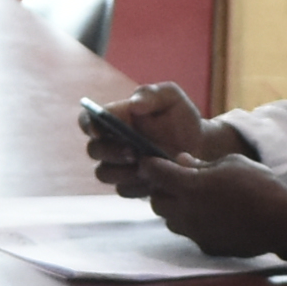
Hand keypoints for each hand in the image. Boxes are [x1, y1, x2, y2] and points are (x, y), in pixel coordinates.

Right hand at [81, 81, 215, 177]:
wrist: (199, 144)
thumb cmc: (179, 115)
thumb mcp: (170, 98)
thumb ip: (151, 95)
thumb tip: (133, 105)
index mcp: (112, 119)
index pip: (87, 121)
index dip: (89, 125)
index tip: (100, 130)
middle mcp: (109, 144)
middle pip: (93, 150)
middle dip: (110, 151)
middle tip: (132, 151)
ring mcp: (117, 167)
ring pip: (103, 173)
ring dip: (121, 171)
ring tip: (146, 167)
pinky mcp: (130, 185)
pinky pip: (124, 189)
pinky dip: (137, 185)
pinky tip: (155, 180)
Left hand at [139, 159, 286, 265]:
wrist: (281, 222)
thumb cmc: (259, 185)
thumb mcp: (231, 163)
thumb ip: (201, 164)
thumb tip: (182, 162)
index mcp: (190, 186)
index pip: (155, 174)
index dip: (149, 165)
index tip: (150, 162)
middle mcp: (187, 212)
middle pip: (156, 202)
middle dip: (161, 190)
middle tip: (176, 182)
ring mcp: (195, 233)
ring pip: (170, 221)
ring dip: (175, 209)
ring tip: (196, 200)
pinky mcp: (206, 247)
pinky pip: (190, 234)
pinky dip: (194, 224)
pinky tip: (214, 217)